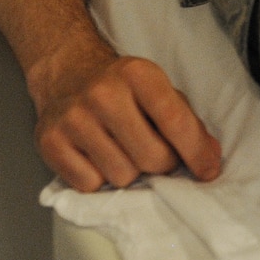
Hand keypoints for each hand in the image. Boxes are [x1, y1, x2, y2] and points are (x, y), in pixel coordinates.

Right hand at [30, 42, 222, 190]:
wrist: (67, 74)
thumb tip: (209, 159)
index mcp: (137, 74)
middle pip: (151, 157)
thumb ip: (186, 122)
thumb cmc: (121, 88)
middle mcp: (103, 93)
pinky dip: (98, 179)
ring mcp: (73, 118)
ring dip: (129, 172)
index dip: (196, 151)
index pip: (174, 120)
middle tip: (156, 155)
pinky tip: (96, 157)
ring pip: (121, 176)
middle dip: (162, 164)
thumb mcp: (157, 90)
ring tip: (122, 150)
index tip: (208, 171)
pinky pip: (90, 185)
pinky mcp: (50, 142)